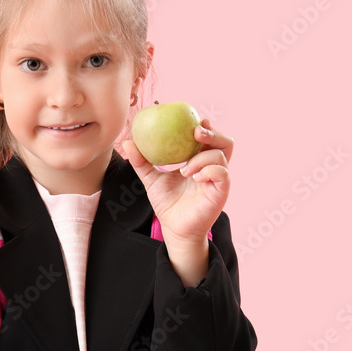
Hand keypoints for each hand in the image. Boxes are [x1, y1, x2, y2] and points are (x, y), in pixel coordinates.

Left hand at [122, 118, 232, 245]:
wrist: (174, 229)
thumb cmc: (167, 204)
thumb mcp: (151, 180)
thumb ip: (141, 162)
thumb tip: (127, 142)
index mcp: (200, 160)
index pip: (210, 138)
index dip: (206, 126)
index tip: (193, 121)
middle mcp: (213, 168)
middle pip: (225, 142)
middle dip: (213, 133)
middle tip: (196, 132)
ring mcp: (219, 180)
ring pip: (222, 156)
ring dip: (202, 157)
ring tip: (184, 169)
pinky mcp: (221, 192)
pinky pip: (223, 174)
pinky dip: (209, 171)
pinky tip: (194, 178)